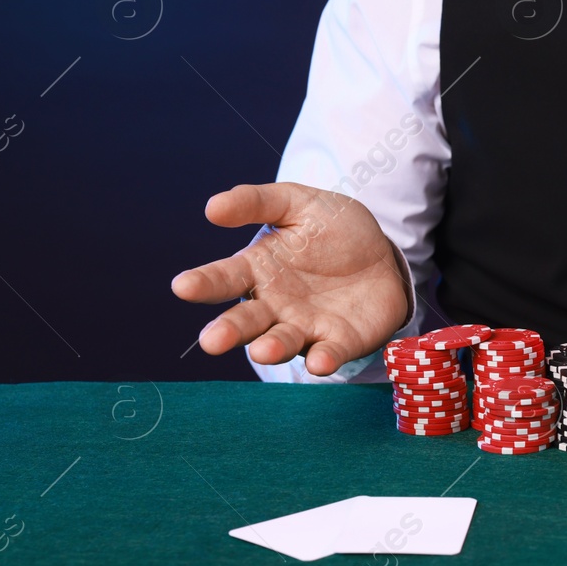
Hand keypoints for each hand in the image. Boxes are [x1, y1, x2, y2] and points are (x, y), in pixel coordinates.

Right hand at [171, 183, 410, 375]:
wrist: (383, 251)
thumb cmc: (331, 228)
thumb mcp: (297, 203)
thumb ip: (256, 202)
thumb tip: (212, 207)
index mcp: (257, 270)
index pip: (223, 278)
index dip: (203, 283)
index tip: (183, 286)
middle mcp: (274, 305)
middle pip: (245, 321)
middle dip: (228, 331)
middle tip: (212, 341)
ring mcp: (305, 326)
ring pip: (281, 342)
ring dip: (270, 349)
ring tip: (262, 351)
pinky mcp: (339, 341)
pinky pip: (328, 353)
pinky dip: (323, 359)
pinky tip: (319, 363)